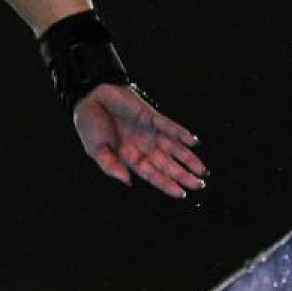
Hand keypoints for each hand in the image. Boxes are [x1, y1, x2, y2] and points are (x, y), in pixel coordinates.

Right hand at [73, 82, 208, 197]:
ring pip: (172, 147)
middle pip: (166, 164)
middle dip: (183, 175)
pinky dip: (180, 133)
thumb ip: (110, 166)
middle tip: (199, 184)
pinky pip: (168, 126)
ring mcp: (148, 131)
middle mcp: (142, 146)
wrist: (89, 97)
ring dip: (188, 158)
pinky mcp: (150, 116)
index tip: (181, 193)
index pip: (152, 174)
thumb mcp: (95, 150)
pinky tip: (192, 141)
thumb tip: (128, 181)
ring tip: (202, 170)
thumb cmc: (89, 125)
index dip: (166, 184)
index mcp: (128, 157)